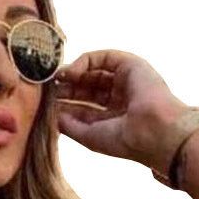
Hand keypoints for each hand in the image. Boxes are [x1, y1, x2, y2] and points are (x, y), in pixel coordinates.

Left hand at [52, 49, 188, 168]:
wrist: (151, 131)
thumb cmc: (124, 140)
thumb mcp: (89, 136)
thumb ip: (70, 126)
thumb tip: (53, 116)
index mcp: (113, 118)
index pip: (84, 107)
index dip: (66, 104)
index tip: (46, 104)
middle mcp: (120, 98)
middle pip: (87, 88)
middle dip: (67, 88)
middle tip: (47, 89)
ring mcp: (125, 80)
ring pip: (93, 71)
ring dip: (72, 74)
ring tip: (56, 79)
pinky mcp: (129, 64)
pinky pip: (101, 57)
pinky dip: (83, 62)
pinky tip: (69, 72)